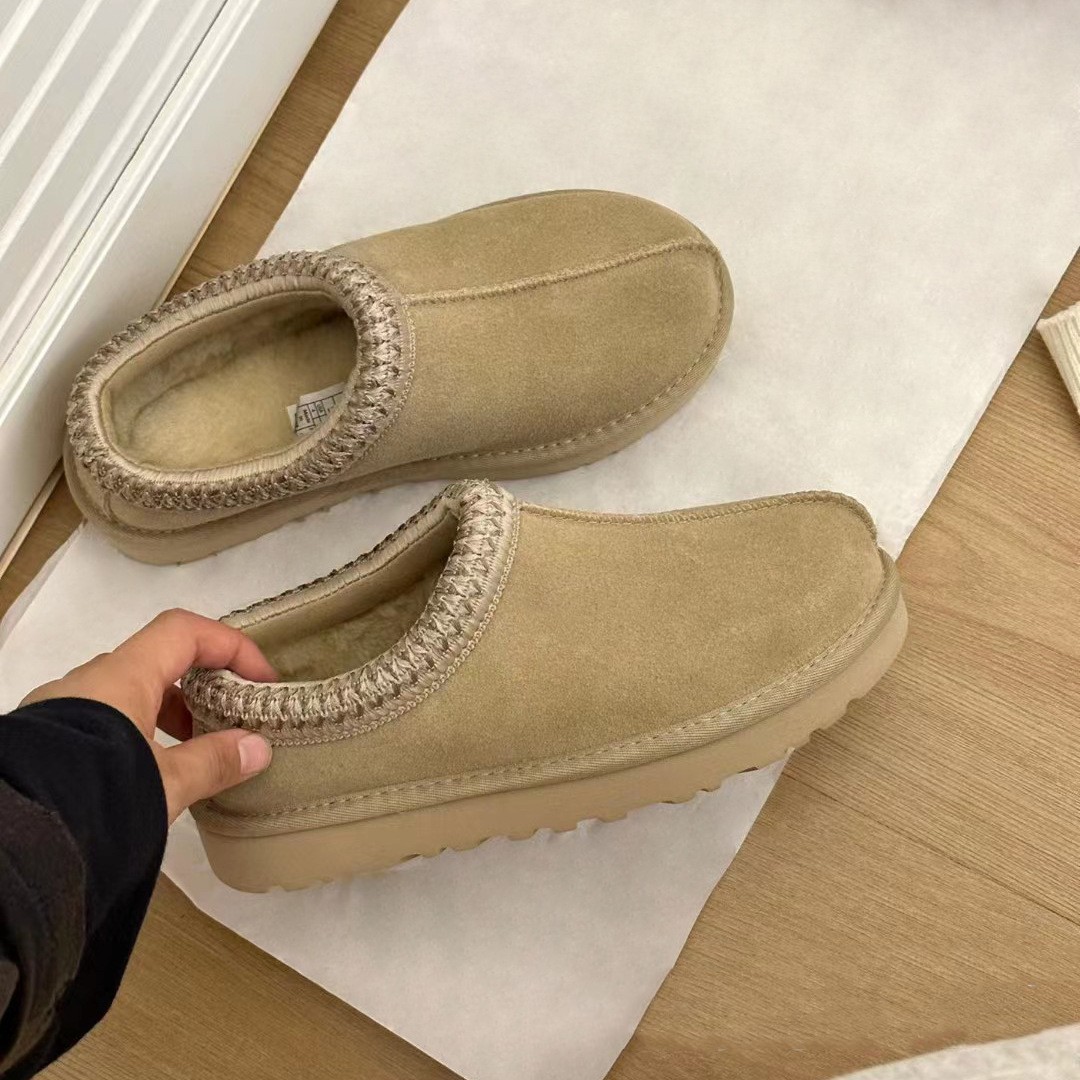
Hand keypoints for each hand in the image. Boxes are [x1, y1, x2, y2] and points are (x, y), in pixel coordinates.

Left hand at [21, 608, 276, 822]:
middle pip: (157, 663)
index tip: (260, 681)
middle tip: (230, 723)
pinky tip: (148, 777)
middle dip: (201, 688)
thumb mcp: (166, 782)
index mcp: (122, 676)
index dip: (230, 646)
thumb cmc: (98, 794)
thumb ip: (214, 761)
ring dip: (168, 716)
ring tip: (194, 758)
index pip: (184, 632)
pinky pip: (102, 722)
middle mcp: (88, 683)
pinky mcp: (46, 742)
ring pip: (127, 696)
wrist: (15, 839)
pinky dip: (136, 735)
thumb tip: (258, 748)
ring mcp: (60, 712)